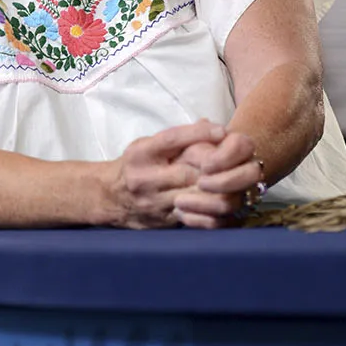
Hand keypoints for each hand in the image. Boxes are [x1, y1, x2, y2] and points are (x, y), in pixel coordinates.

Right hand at [108, 120, 224, 228]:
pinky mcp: (161, 221)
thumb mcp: (148, 144)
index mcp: (142, 153)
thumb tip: (209, 124)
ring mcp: (153, 202)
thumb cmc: (136, 165)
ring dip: (217, 191)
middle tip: (237, 162)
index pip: (171, 139)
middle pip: (186, 172)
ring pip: (192, 198)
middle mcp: (145, 177)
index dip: (198, 134)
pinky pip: (191, 219)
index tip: (222, 131)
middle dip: (215, 167)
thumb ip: (178, 137)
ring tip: (235, 184)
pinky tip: (226, 206)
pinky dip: (211, 213)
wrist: (108, 197)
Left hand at [173, 131, 264, 229]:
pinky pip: (221, 223)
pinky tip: (181, 213)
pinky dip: (199, 219)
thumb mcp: (182, 140)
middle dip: (223, 181)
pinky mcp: (227, 217)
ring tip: (178, 201)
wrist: (175, 177)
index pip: (244, 145)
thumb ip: (195, 133)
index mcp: (237, 147)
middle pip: (251, 175)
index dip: (226, 157)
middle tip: (199, 182)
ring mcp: (239, 195)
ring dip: (204, 203)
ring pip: (233, 203)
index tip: (205, 165)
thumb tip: (205, 125)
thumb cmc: (180, 153)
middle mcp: (245, 170)